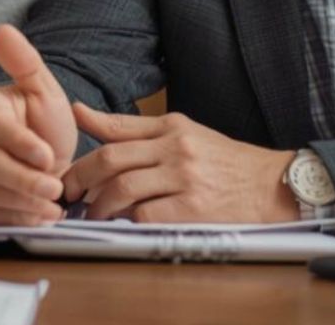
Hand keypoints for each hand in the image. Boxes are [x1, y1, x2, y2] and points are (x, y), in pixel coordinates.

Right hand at [0, 24, 71, 225]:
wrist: (47, 159)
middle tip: (56, 189)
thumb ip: (25, 62)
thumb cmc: (45, 124)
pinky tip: (38, 215)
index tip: (48, 156)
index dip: (19, 143)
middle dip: (23, 180)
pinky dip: (13, 218)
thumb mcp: (46, 91)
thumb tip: (2, 30)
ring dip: (22, 203)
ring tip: (53, 206)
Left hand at [60, 102, 299, 223]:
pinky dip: (129, 220)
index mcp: (172, 126)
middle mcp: (176, 147)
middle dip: (80, 178)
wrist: (272, 186)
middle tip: (69, 193)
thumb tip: (83, 112)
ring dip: (100, 205)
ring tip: (94, 213)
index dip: (83, 142)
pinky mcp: (193, 207)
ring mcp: (184, 177)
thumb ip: (138, 129)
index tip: (62, 160)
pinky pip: (146, 214)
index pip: (117, 128)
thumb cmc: (226, 163)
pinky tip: (125, 222)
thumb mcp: (185, 134)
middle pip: (111, 159)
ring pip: (123, 188)